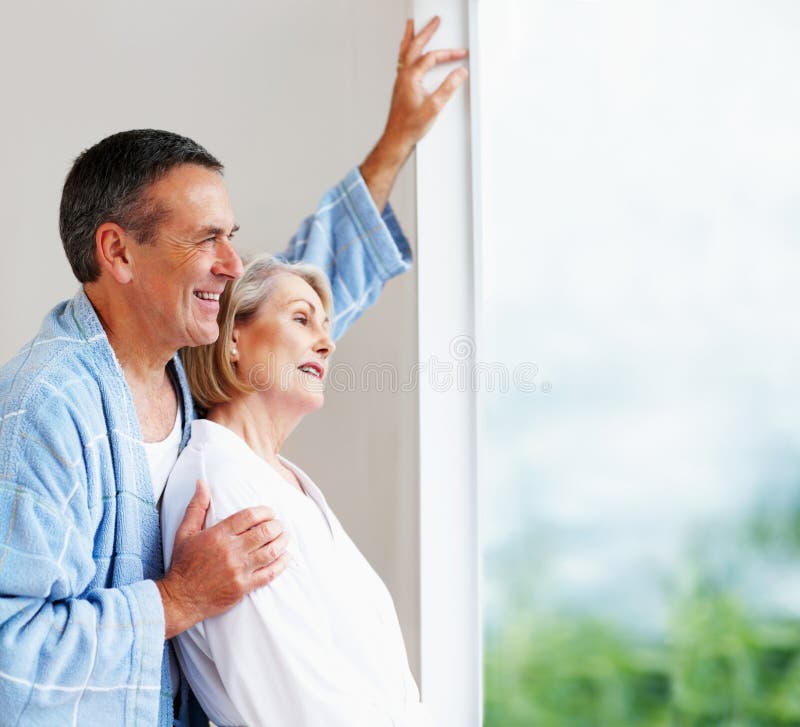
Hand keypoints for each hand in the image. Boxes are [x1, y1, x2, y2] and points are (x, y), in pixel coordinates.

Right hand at [156, 480, 289, 638]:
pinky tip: (286, 558)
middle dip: (276, 526)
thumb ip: (197, 507)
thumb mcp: (185, 533)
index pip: (249, 516)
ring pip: (270, 552)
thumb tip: (202, 483)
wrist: (180, 598)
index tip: (270, 512)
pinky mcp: (243, 587)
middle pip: (264, 532)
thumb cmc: (183, 564)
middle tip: (280, 524)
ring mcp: (239, 570)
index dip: (264, 512)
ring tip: (285, 537)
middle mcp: (231, 551)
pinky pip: (269, 574)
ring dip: (282, 542)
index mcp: (218, 535)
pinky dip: (281, 564)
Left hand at [361, 16, 468, 210]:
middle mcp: (403, 76)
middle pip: (414, 46)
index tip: (460, 55)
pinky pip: (402, 62)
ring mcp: (400, 81)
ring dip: (410, 38)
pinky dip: (406, 52)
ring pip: (405, 52)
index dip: (448, 54)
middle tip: (434, 21)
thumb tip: (459, 73)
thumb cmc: (410, 126)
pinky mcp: (400, 87)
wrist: (396, 138)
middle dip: (425, 32)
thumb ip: (448, 88)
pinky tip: (409, 54)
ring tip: (412, 27)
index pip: (431, 58)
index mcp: (411, 77)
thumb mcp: (434, 107)